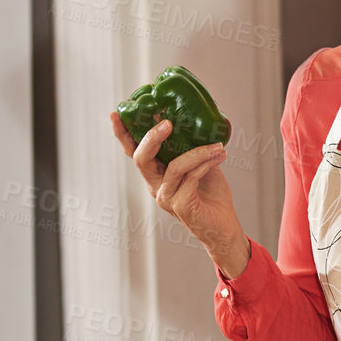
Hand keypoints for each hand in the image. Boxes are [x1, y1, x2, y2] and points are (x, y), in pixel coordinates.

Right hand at [110, 110, 248, 274]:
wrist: (224, 227)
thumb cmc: (212, 196)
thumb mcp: (201, 165)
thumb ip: (193, 147)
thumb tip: (197, 119)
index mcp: (156, 174)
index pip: (134, 152)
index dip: (123, 134)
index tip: (116, 114)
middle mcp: (156, 186)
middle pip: (141, 158)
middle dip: (152, 137)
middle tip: (168, 123)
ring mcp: (166, 197)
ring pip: (174, 166)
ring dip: (198, 152)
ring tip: (217, 145)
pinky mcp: (180, 206)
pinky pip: (190, 177)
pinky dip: (205, 164)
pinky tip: (219, 156)